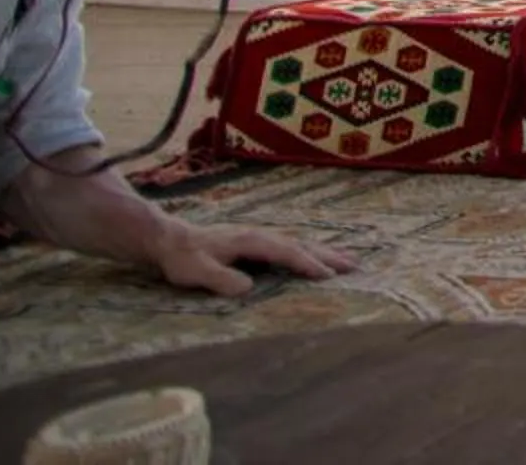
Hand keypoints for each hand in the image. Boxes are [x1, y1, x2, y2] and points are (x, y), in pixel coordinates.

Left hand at [150, 218, 355, 296]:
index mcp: (251, 241)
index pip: (286, 252)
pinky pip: (291, 246)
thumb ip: (221, 278)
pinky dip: (309, 251)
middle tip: (355, 266)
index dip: (307, 264)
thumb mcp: (196, 271)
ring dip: (324, 252)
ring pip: (299, 243)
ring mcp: (260, 238)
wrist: (169, 239)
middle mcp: (261, 236)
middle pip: (301, 244)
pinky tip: (316, 257)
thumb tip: (249, 289)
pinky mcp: (256, 243)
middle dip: (328, 255)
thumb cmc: (182, 257)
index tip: (329, 276)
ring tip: (347, 260)